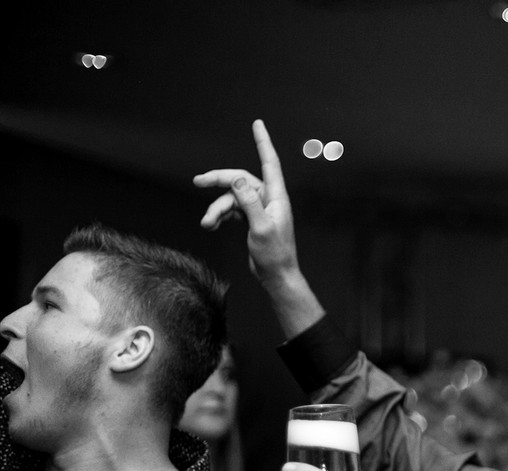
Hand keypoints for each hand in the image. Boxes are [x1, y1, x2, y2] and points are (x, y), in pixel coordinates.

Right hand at [193, 119, 299, 287]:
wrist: (276, 276)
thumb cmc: (275, 255)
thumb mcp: (260, 228)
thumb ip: (249, 202)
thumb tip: (237, 179)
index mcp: (276, 197)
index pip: (270, 163)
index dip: (263, 142)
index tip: (258, 124)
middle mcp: (269, 199)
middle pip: (240, 179)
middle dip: (219, 181)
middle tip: (198, 181)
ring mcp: (260, 209)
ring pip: (232, 197)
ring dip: (216, 208)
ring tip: (207, 223)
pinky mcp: (252, 219)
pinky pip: (232, 209)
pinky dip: (220, 215)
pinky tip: (212, 225)